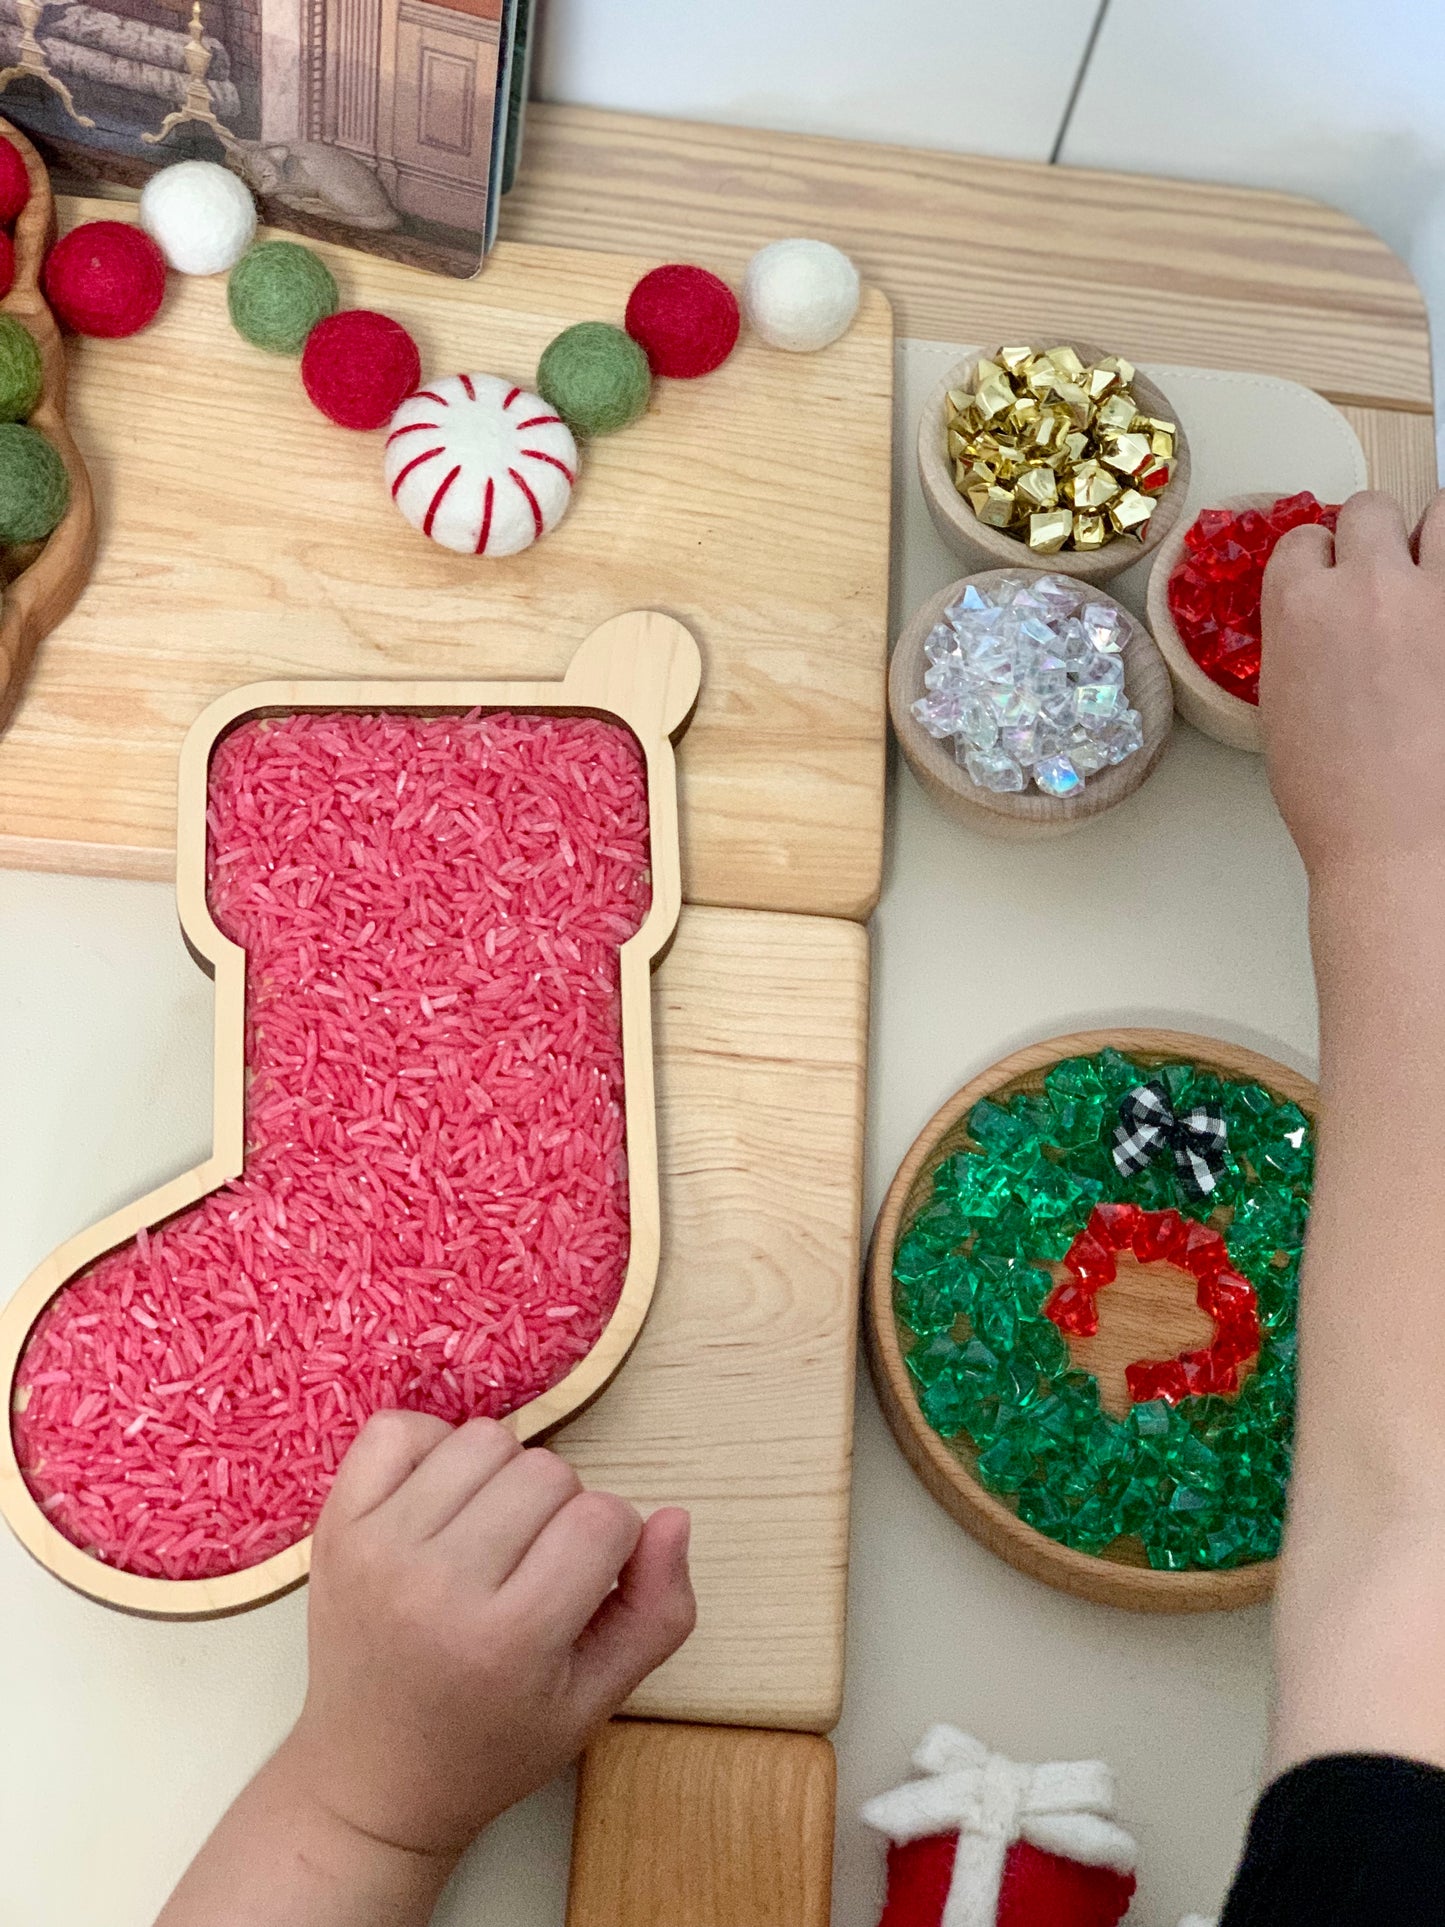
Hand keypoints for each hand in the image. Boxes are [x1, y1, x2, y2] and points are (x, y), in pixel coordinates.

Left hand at [283, 1411, 694, 1858]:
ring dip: (504, 1476)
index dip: (615, 1542)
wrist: (372, 1780)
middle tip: (536, 1566)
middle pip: (549, 1471)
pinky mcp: (336, 1526)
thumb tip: (674, 1516)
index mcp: (509, 1640)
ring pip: (484, 1439)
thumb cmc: (493, 1743)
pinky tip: (441, 1503)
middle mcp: (437, 1587)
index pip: (604, 1521)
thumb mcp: (595, 1700)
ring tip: (491, 1534)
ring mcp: (378, 1549)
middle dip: (562, 1510)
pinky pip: (397, 1430)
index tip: (589, 1583)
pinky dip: (431, 1449)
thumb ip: (657, 1612)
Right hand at [1260, 488, 1444, 885]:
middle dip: (1370, 538)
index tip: (1324, 585)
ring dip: (1430, 538)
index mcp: (1299, 608)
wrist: (1401, 839)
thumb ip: (1300, 646)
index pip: (1302, 541)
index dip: (1315, 564)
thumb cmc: (1337, 797)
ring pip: (1440, 514)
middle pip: (1369, 511)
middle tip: (1378, 579)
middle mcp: (1367, 586)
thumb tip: (1319, 628)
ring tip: (1430, 577)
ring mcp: (1434, 598)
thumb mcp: (1282, 711)